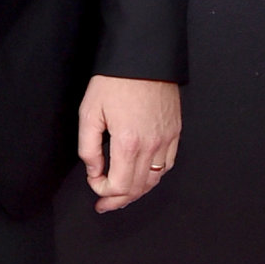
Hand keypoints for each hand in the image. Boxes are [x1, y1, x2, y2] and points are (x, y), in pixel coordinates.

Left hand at [77, 76, 181, 214]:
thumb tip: (94, 171)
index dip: (104, 192)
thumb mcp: (90, 113)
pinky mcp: (175, 132)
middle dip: (118, 199)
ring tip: (121, 196)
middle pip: (138, 188)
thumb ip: (89, 148)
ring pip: (154, 180)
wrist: (143, 59)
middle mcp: (152, 145)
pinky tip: (142, 176)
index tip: (94, 184)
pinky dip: (154, 176)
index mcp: (129, 143)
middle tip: (104, 204)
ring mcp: (167, 140)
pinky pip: (167, 164)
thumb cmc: (115, 82)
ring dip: (137, 191)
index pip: (120, 186)